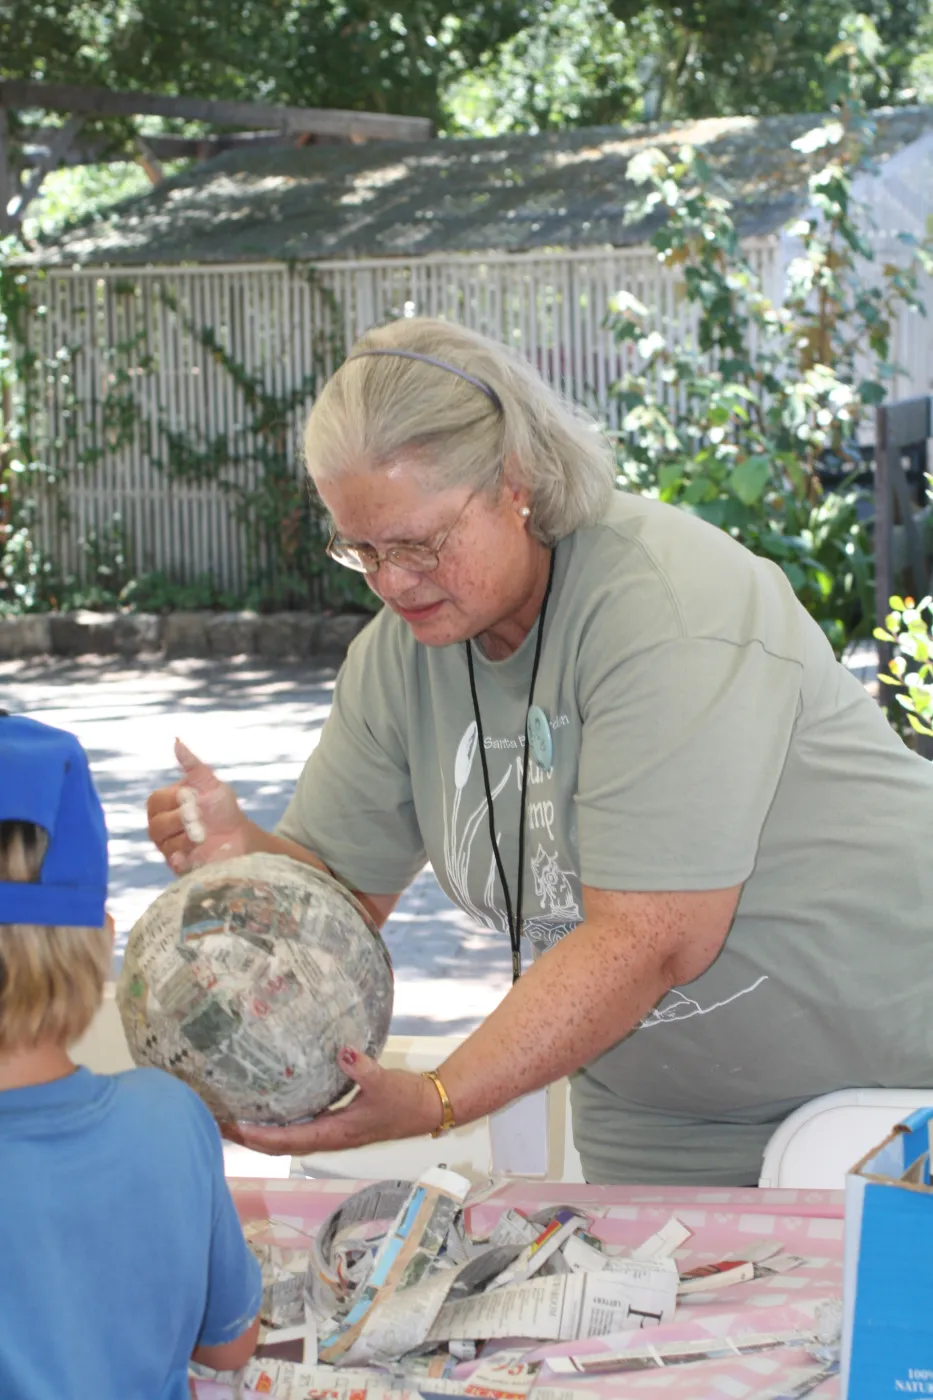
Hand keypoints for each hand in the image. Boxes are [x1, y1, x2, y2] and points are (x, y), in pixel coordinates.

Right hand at [146, 738, 249, 874]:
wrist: (241, 837)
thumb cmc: (222, 808)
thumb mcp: (210, 783)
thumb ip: (193, 765)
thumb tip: (177, 741)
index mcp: (163, 806)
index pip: (156, 801)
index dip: (175, 800)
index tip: (194, 798)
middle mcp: (160, 828)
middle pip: (157, 825)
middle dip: (182, 820)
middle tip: (200, 819)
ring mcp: (168, 849)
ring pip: (166, 845)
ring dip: (188, 839)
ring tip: (205, 836)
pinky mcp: (179, 867)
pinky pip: (172, 864)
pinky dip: (182, 859)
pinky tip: (192, 855)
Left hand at [224, 1048, 443, 1156]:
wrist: (426, 1107)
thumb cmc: (405, 1100)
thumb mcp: (385, 1082)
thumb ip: (363, 1068)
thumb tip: (343, 1051)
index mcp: (335, 1133)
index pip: (289, 1140)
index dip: (260, 1136)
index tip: (234, 1126)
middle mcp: (327, 1136)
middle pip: (278, 1144)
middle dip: (248, 1136)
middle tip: (217, 1121)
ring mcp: (330, 1131)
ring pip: (285, 1137)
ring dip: (258, 1130)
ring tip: (231, 1116)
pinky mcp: (334, 1121)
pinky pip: (297, 1125)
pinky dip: (276, 1120)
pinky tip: (266, 1105)